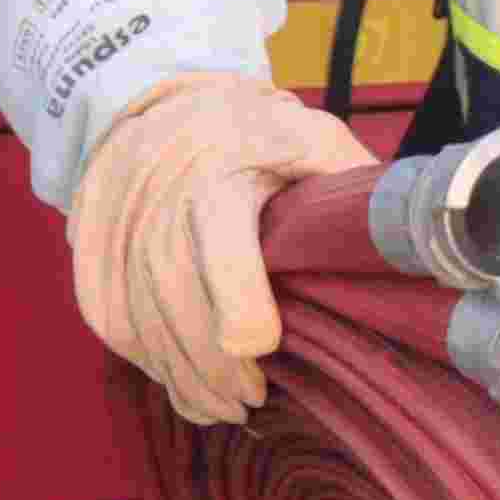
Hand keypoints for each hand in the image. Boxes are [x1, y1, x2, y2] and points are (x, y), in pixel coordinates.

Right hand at [69, 69, 375, 423]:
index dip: (239, 306)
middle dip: (212, 365)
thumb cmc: (255, 130)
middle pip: (174, 298)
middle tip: (250, 400)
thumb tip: (413, 247)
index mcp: (222, 165)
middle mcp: (158, 192)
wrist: (159, 94)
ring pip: (136, 317)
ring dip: (179, 375)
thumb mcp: (314, 137)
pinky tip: (178, 379)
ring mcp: (114, 217)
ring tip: (221, 405)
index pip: (222, 245)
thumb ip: (354, 189)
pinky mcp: (87, 240)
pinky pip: (106, 315)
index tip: (261, 347)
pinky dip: (143, 358)